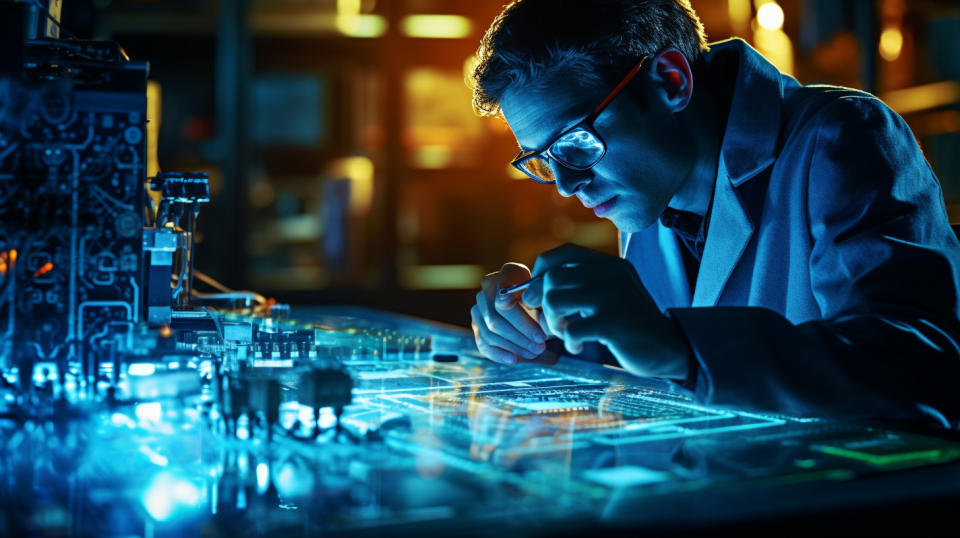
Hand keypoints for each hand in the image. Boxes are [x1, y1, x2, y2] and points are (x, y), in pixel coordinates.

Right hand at [470, 262, 548, 364]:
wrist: (535, 309)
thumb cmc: (544, 303)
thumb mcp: (548, 303)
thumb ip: (545, 310)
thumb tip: (542, 324)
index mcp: (509, 272)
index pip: (505, 293)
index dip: (521, 317)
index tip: (540, 335)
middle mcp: (489, 286)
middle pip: (497, 314)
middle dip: (520, 334)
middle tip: (540, 346)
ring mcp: (479, 306)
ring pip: (490, 330)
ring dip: (513, 345)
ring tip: (533, 353)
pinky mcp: (476, 325)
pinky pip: (483, 342)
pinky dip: (498, 353)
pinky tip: (513, 359)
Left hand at [521, 243, 690, 378]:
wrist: (667, 347)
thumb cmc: (628, 323)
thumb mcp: (606, 293)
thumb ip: (577, 284)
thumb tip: (527, 290)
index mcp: (608, 263)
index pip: (561, 253)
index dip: (540, 273)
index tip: (535, 296)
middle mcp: (610, 273)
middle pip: (552, 278)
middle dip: (543, 304)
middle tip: (553, 323)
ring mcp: (612, 296)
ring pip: (555, 300)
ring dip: (553, 323)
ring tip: (566, 334)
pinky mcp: (613, 322)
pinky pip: (570, 329)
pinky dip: (569, 342)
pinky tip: (579, 346)